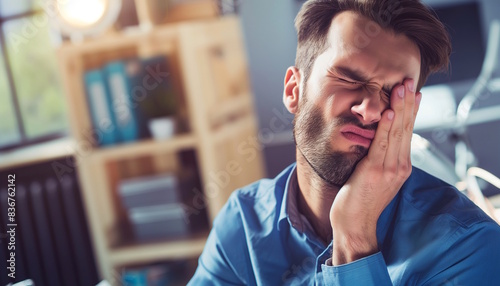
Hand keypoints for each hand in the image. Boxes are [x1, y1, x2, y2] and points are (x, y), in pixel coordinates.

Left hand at [330, 79, 421, 264]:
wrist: (354, 224)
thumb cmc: (360, 200)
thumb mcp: (374, 175)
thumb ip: (379, 156)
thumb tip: (375, 137)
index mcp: (401, 165)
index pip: (408, 132)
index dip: (411, 110)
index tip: (413, 91)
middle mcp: (400, 165)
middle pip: (406, 128)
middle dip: (407, 102)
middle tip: (408, 80)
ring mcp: (390, 169)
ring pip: (397, 133)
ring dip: (399, 108)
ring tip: (401, 88)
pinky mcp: (376, 171)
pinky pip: (382, 145)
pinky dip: (387, 127)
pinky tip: (389, 112)